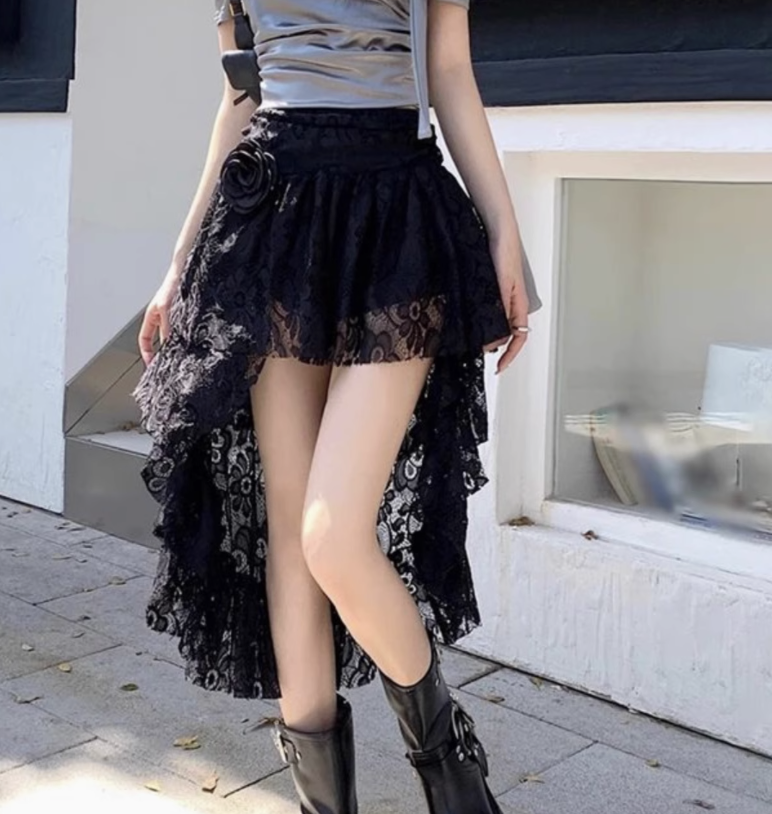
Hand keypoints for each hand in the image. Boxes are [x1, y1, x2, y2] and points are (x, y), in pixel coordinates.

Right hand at [137, 266, 182, 366]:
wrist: (187, 273)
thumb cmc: (172, 285)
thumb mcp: (166, 308)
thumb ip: (166, 326)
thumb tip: (168, 342)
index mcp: (152, 317)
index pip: (145, 339)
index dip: (146, 352)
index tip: (150, 364)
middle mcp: (163, 319)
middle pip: (160, 341)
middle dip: (163, 353)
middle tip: (167, 366)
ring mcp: (175, 318)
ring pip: (174, 338)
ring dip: (177, 347)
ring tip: (181, 358)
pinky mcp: (186, 317)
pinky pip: (185, 332)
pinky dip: (187, 339)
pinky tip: (192, 345)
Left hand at [483, 234, 529, 374]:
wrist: (496, 229)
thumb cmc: (504, 251)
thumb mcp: (502, 284)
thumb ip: (500, 310)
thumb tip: (498, 337)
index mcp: (520, 305)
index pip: (519, 338)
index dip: (511, 356)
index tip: (499, 367)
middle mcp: (512, 304)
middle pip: (506, 334)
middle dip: (494, 347)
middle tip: (476, 353)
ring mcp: (501, 298)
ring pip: (496, 324)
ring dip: (485, 334)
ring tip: (470, 341)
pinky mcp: (490, 290)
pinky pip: (487, 312)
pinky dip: (479, 321)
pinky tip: (468, 322)